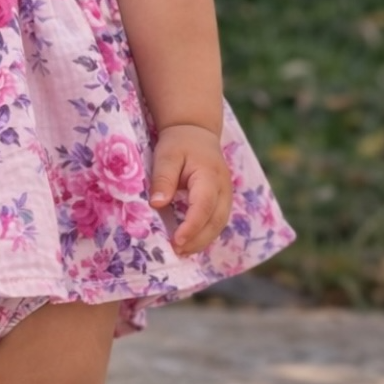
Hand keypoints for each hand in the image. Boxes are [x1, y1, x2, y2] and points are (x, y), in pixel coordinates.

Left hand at [149, 123, 231, 254]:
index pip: (203, 206)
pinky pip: (217, 222)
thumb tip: (157, 204)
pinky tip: (189, 242)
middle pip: (215, 221)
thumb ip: (163, 179)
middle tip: (176, 251)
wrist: (196, 132)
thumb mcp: (166, 156)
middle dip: (197, 240)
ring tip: (181, 251)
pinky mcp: (223, 200)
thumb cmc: (179, 143)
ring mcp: (226, 195)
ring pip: (219, 224)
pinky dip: (205, 234)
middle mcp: (223, 188)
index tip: (176, 241)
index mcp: (209, 176)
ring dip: (202, 241)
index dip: (191, 226)